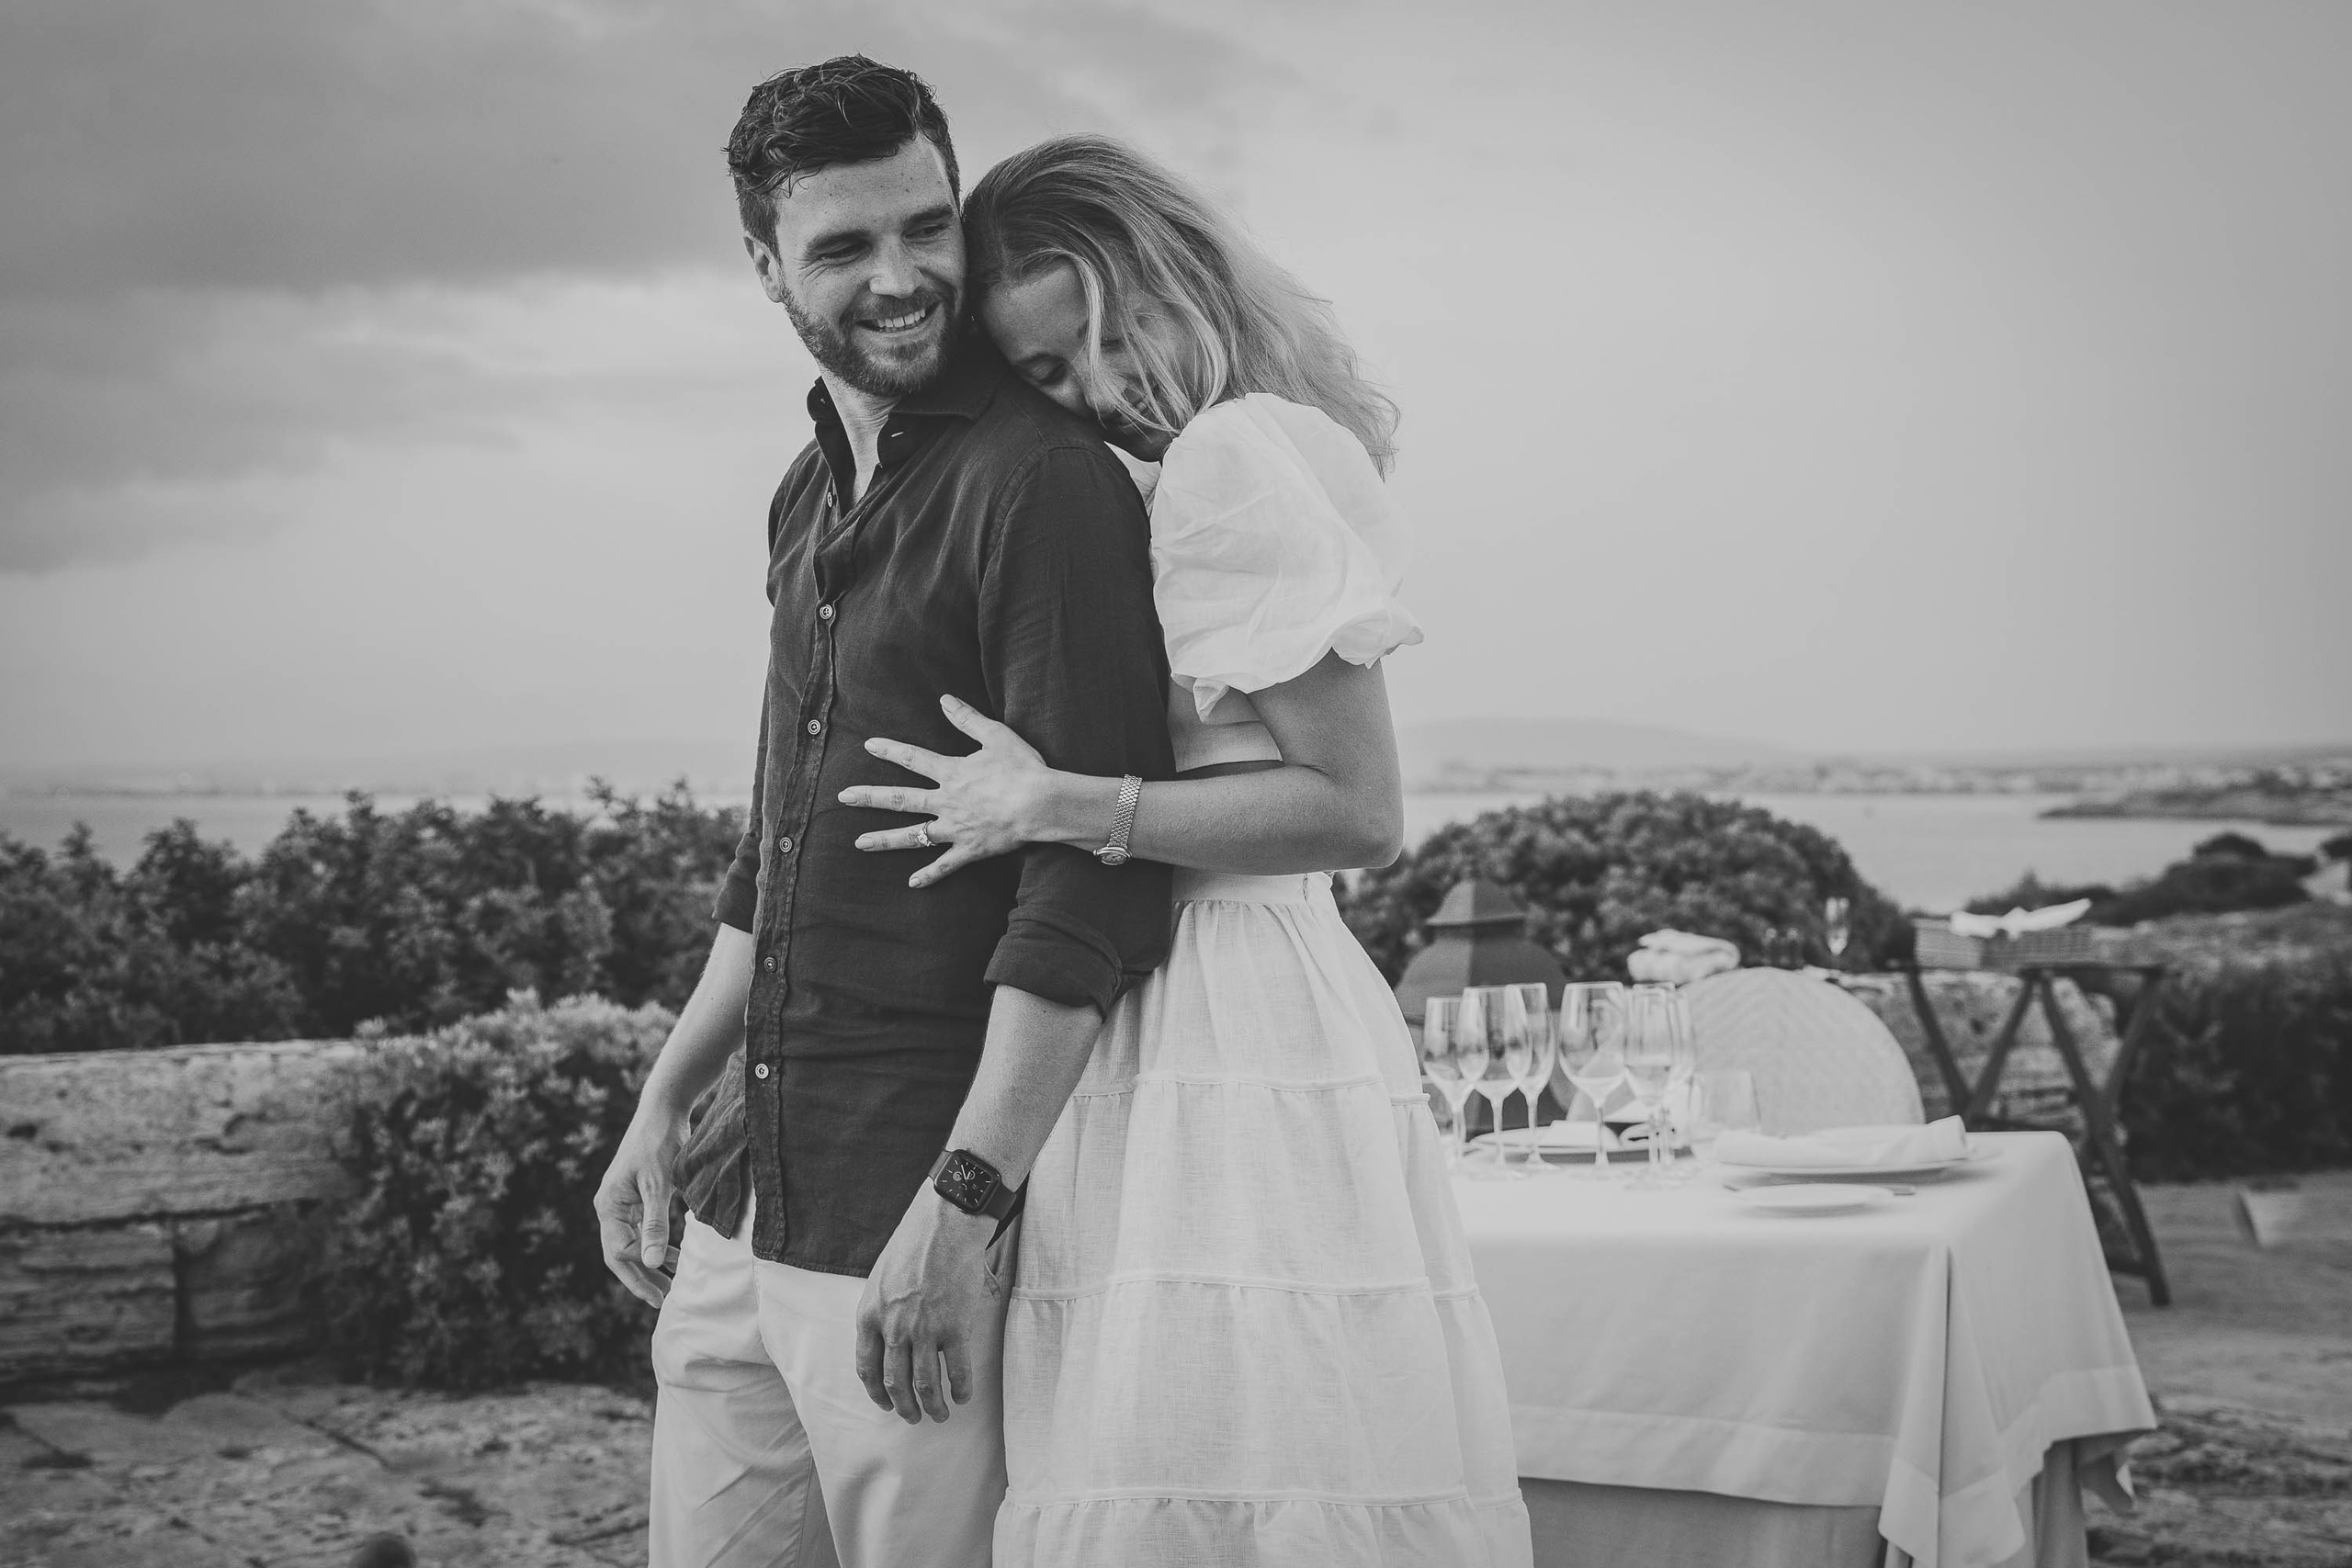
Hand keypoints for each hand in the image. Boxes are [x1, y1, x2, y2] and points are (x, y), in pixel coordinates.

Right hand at [594, 1107, 688, 1307]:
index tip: (661, 1294)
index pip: (618, 1254)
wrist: (663, 1110)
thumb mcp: (659, 1186)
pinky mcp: (636, 1196)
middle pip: (621, 1253)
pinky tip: (674, 1256)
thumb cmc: (659, 1143)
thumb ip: (655, 1225)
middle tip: (663, 1301)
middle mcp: (610, 1207)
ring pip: (632, 1243)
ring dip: (651, 1263)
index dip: (639, 1276)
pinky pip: (641, 1229)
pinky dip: (656, 1244)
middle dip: (641, 1277)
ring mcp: (622, 1202)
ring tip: (672, 1284)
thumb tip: (653, 1263)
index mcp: (608, 1206)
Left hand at [838, 694, 1055, 887]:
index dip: (890, 751)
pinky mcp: (970, 849)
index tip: (868, 746)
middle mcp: (946, 801)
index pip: (913, 759)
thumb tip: (944, 699)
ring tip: (859, 843)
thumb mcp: (996, 735)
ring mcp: (955, 827)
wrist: (1040, 804)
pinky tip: (912, 882)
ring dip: (885, 839)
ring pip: (913, 835)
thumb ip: (967, 718)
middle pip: (901, 799)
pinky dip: (929, 874)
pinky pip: (945, 864)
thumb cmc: (1023, 768)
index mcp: (952, 773)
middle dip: (870, 797)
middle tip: (843, 798)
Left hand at [855, 1192, 1000, 1423]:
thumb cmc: (914, 1243)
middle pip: (896, 1382)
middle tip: (913, 1416)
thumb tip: (886, 1340)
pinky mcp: (956, 1326)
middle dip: (905, 1406)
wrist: (946, 1223)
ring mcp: (924, 1330)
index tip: (886, 1403)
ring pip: (926, 1384)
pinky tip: (962, 1396)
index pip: (866, 1368)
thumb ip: (880, 1312)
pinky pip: (958, 1371)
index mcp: (870, 1315)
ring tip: (940, 1414)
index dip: (877, 1393)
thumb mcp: (881, 1278)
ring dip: (933, 1405)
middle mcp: (893, 1328)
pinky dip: (960, 1389)